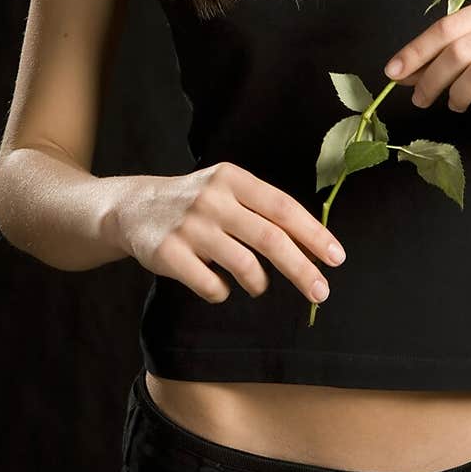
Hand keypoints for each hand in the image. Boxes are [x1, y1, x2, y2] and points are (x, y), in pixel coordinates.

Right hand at [114, 164, 345, 306]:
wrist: (134, 208)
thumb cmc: (196, 202)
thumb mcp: (227, 189)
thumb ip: (262, 209)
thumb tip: (314, 244)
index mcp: (232, 179)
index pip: (283, 207)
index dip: (313, 234)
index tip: (336, 258)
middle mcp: (212, 199)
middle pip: (270, 238)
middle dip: (301, 269)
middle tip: (321, 292)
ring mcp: (190, 227)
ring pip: (244, 265)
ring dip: (260, 283)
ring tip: (259, 286)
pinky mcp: (169, 254)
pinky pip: (212, 286)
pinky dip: (223, 292)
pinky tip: (219, 286)